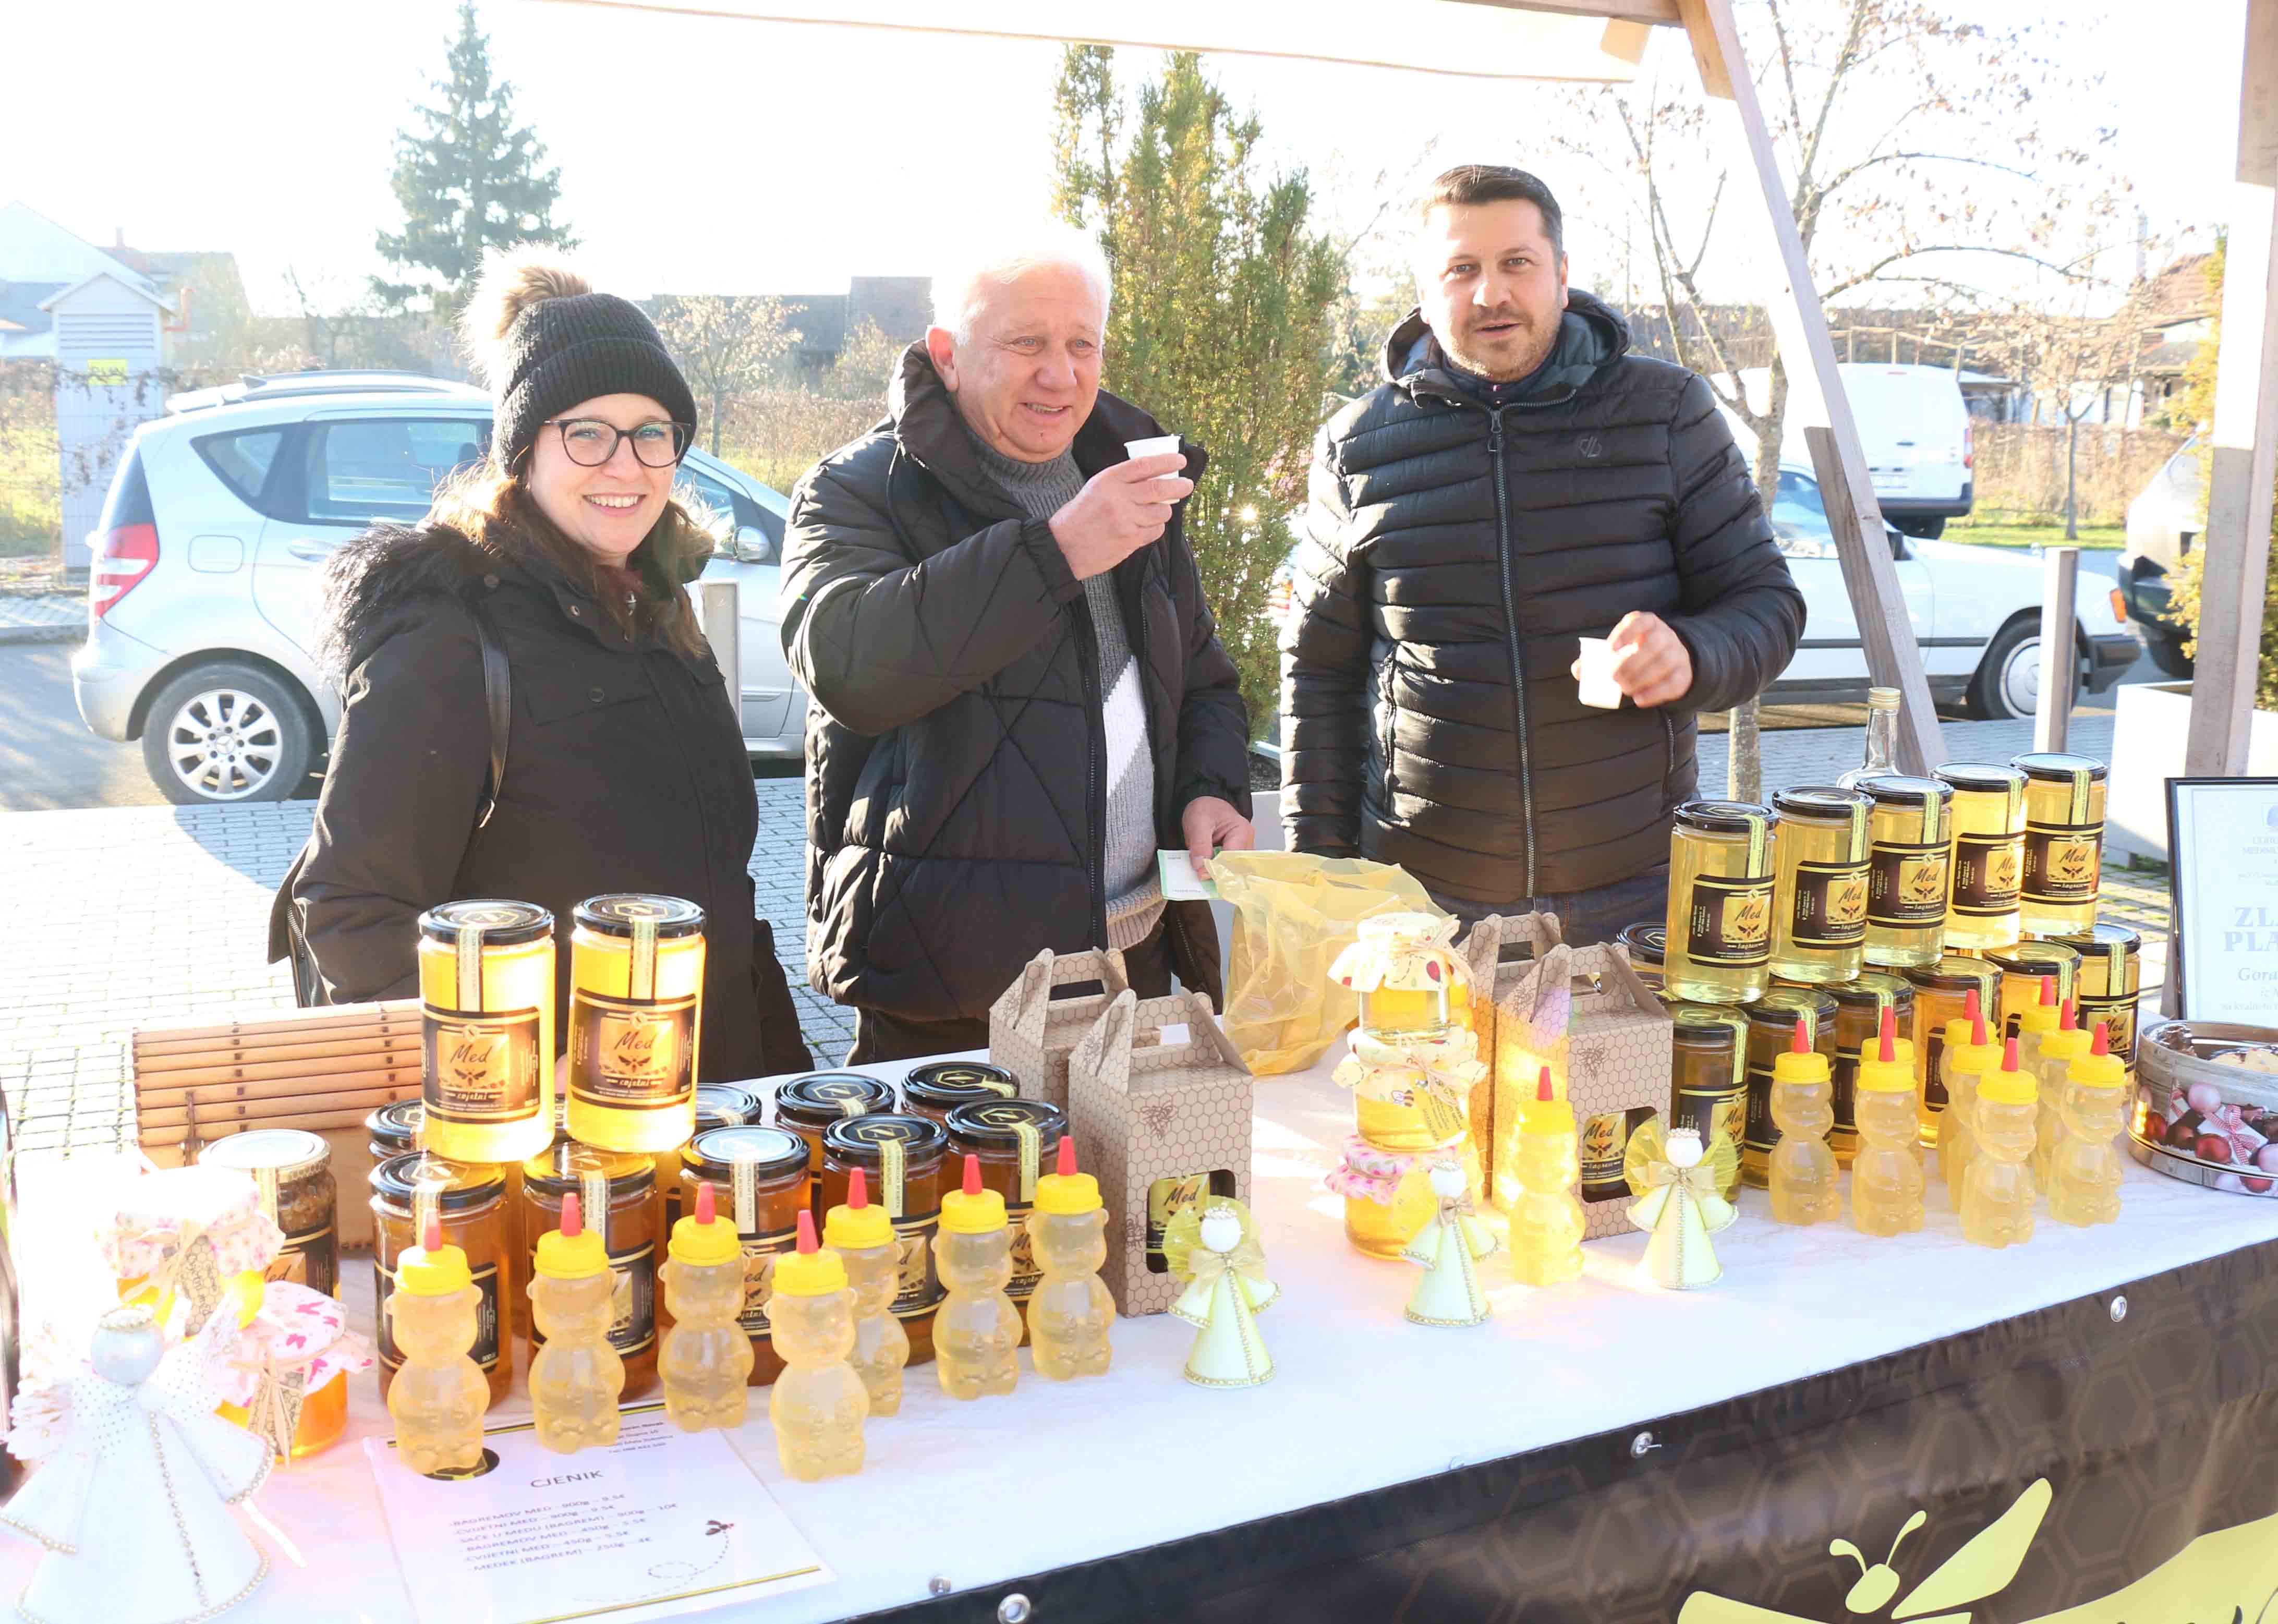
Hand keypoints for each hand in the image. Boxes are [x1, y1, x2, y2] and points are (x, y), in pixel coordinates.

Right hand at [1048, 454, 1193, 579]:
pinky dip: (1155, 528)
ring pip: (1161, 511)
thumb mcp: (1095, 488)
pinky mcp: (1130, 540)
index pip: (1144, 465)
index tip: (1180, 461)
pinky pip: (1155, 531)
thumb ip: (1122, 481)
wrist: (1063, 547)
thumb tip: (1155, 475)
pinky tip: (1146, 526)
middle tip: (1187, 485)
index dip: (1166, 461)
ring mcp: (1125, 520)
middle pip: (1159, 487)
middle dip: (1179, 485)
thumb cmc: (1081, 515)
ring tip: (1158, 510)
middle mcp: (1118, 498)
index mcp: (1108, 480)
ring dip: (1165, 510)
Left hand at [1181, 795, 1253, 879]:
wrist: (1204, 803)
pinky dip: (1216, 871)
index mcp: (1241, 831)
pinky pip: (1227, 868)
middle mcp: (1245, 842)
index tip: (1202, 875)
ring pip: (1232, 870)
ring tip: (1202, 873)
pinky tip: (1206, 871)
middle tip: (1202, 877)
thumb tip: (1200, 867)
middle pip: (1236, 867)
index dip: (1218, 869)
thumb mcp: (1198, 823)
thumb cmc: (1206, 808)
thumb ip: (1200, 845)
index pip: (1233, 858)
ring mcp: (1240, 850)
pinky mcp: (1233, 856)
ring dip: (1217, 874)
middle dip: (1219, 874)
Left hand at [1568, 611, 1692, 706]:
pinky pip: (1673, 682)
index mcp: (1647, 623)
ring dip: (1643, 678)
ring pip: (1665, 662)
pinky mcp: (1684, 673)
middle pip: (1654, 644)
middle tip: (1614, 678)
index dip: (1626, 633)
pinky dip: (1655, 693)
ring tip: (1625, 689)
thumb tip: (1578, 669)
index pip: (1640, 621)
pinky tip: (1639, 699)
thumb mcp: (1621, 650)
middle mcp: (1665, 635)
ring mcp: (1678, 653)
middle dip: (1633, 663)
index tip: (1610, 649)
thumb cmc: (1637, 653)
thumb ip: (1598, 658)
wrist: (1671, 661)